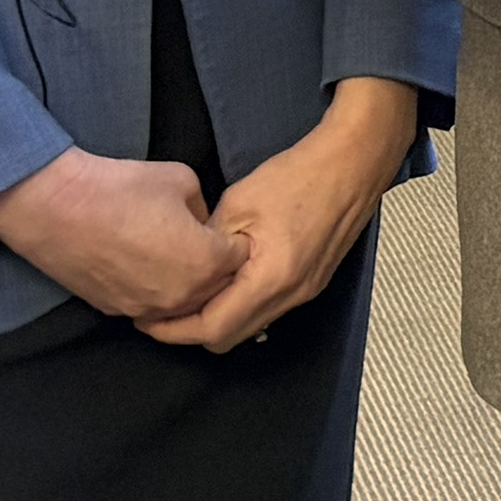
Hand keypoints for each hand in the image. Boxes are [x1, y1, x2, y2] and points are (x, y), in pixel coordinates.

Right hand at [0, 147, 243, 321]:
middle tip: (203, 242)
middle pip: (217, 288)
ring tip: (173, 256)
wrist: (56, 208)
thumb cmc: (122, 188)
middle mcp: (181, 296)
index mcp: (206, 263)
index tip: (224, 228)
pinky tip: (144, 267)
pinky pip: (151, 307)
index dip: (234, 239)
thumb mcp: (183, 181)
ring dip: (187, 285)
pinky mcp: (115, 311)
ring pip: (184, 305)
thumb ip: (203, 208)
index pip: (240, 258)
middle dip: (217, 267)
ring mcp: (146, 309)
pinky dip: (155, 292)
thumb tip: (201, 223)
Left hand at [143, 79, 417, 353]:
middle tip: (160, 309)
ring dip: (216, 318)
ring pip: (249, 326)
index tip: (145, 319)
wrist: (355, 162)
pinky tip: (224, 282)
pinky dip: (239, 306)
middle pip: (230, 338)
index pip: (213, 329)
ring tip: (188, 294)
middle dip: (190, 331)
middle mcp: (291, 296)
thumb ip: (208, 244)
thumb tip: (185, 266)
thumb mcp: (238, 203)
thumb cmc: (298, 176)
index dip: (174, 331)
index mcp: (271, 279)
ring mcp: (306, 292)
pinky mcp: (312, 282)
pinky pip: (267, 310)